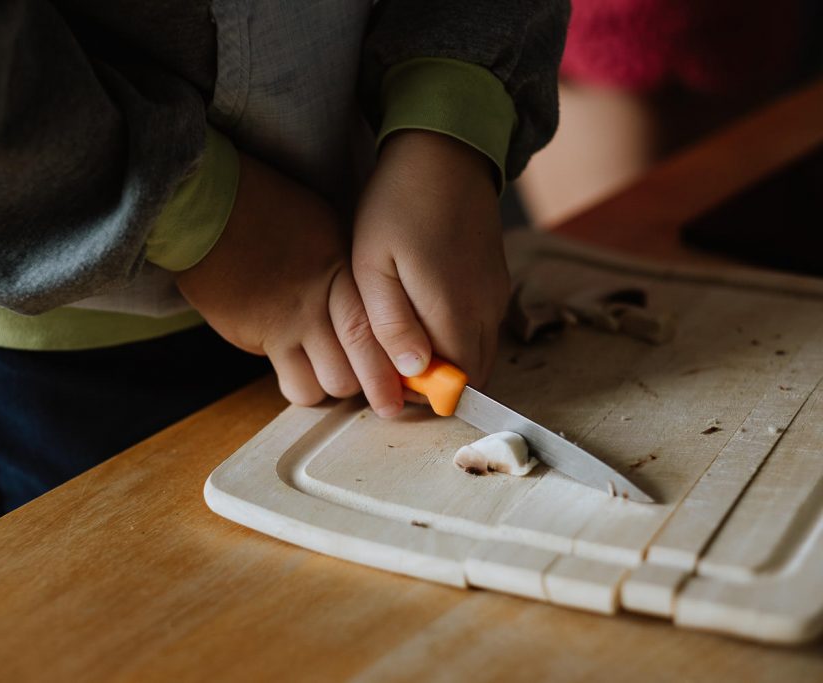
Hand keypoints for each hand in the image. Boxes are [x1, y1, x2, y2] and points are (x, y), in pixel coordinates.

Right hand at [177, 154, 400, 412]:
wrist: (204, 211)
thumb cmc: (263, 210)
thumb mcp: (322, 226)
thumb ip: (347, 267)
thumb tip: (372, 301)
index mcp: (341, 268)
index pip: (379, 325)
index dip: (398, 358)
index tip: (414, 376)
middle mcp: (318, 301)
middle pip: (360, 364)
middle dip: (376, 389)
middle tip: (386, 401)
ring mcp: (286, 324)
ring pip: (325, 384)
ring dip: (333, 386)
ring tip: (334, 375)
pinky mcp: (256, 340)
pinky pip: (288, 380)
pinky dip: (299, 382)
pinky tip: (300, 369)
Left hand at [352, 130, 510, 395]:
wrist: (444, 152)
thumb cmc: (397, 205)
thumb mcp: (373, 265)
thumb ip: (391, 324)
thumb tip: (414, 374)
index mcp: (454, 311)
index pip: (452, 386)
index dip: (422, 396)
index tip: (390, 381)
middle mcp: (487, 311)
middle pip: (473, 377)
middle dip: (436, 384)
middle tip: (394, 362)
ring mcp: (498, 296)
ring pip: (481, 355)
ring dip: (448, 361)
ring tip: (405, 335)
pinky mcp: (499, 283)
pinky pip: (484, 329)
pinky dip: (459, 338)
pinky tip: (424, 312)